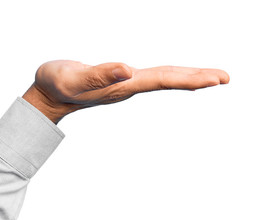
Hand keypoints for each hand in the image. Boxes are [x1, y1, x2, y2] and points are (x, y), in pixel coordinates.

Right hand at [22, 60, 229, 123]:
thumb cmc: (55, 84)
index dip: (189, 79)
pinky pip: (150, 78)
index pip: (161, 80)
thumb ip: (99, 74)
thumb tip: (128, 69)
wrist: (49, 96)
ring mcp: (123, 85)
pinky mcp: (118, 81)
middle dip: (196, 80)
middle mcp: (126, 86)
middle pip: (167, 81)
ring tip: (209, 78)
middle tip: (224, 78)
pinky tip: (173, 77)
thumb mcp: (72, 77)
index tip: (216, 80)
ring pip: (161, 80)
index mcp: (120, 85)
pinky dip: (168, 76)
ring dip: (186, 78)